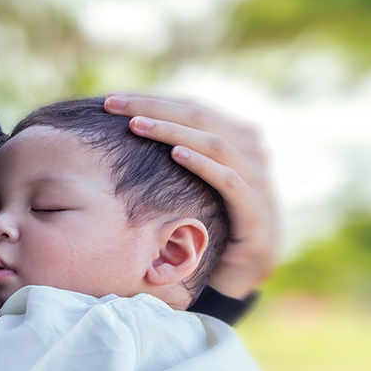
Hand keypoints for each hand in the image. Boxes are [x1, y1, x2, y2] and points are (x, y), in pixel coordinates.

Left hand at [104, 92, 278, 298]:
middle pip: (200, 115)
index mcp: (237, 134)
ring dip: (172, 130)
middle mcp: (252, 149)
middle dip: (153, 108)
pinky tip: (176, 154)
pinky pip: (229, 181)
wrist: (239, 272)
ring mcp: (259, 179)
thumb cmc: (209, 218)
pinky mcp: (257, 212)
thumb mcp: (194, 178)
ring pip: (214, 142)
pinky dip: (203, 164)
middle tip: (113, 104)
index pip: (192, 106)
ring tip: (135, 125)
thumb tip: (128, 120)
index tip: (112, 99)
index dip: (153, 99)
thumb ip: (178, 147)